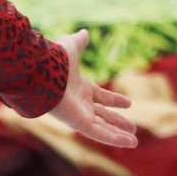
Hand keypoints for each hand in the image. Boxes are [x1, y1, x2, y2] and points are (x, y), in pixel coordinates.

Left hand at [48, 29, 138, 147]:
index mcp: (80, 88)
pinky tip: (129, 143)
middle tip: (132, 127)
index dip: (114, 100)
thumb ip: (78, 42)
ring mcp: (80, 115)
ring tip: (134, 141)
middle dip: (117, 122)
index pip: (100, 96)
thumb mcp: (70, 47)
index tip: (129, 103)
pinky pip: (100, 135)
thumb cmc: (55, 61)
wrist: (42, 74)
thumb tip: (84, 32)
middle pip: (103, 115)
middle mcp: (80, 104)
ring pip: (103, 128)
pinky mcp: (79, 124)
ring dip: (118, 134)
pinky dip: (115, 140)